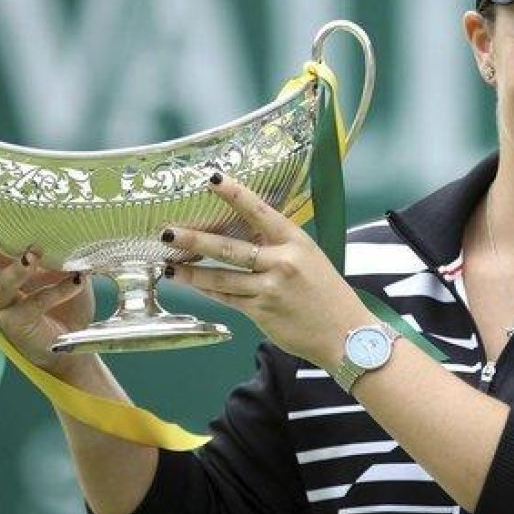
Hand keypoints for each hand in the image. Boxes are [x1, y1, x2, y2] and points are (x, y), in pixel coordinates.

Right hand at [0, 191, 96, 379]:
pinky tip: (76, 280)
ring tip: (33, 254)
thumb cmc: (62, 300)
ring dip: (14, 270)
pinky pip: (32, 305)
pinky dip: (55, 291)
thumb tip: (70, 213)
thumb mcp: (60, 265)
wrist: (72, 344)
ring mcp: (1, 307)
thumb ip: (57, 245)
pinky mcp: (15, 325)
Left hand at [160, 173, 372, 368]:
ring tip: (168, 267)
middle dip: (195, 240)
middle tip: (167, 231)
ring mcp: (270, 289)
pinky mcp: (262, 312)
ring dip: (191, 274)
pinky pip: (228, 299)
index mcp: (296, 241)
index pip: (260, 212)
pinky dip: (209, 292)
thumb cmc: (327, 293)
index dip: (234, 194)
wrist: (346, 334)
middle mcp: (282, 262)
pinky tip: (191, 286)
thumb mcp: (309, 257)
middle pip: (229, 248)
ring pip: (221, 279)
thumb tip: (244, 232)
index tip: (212, 179)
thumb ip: (279, 245)